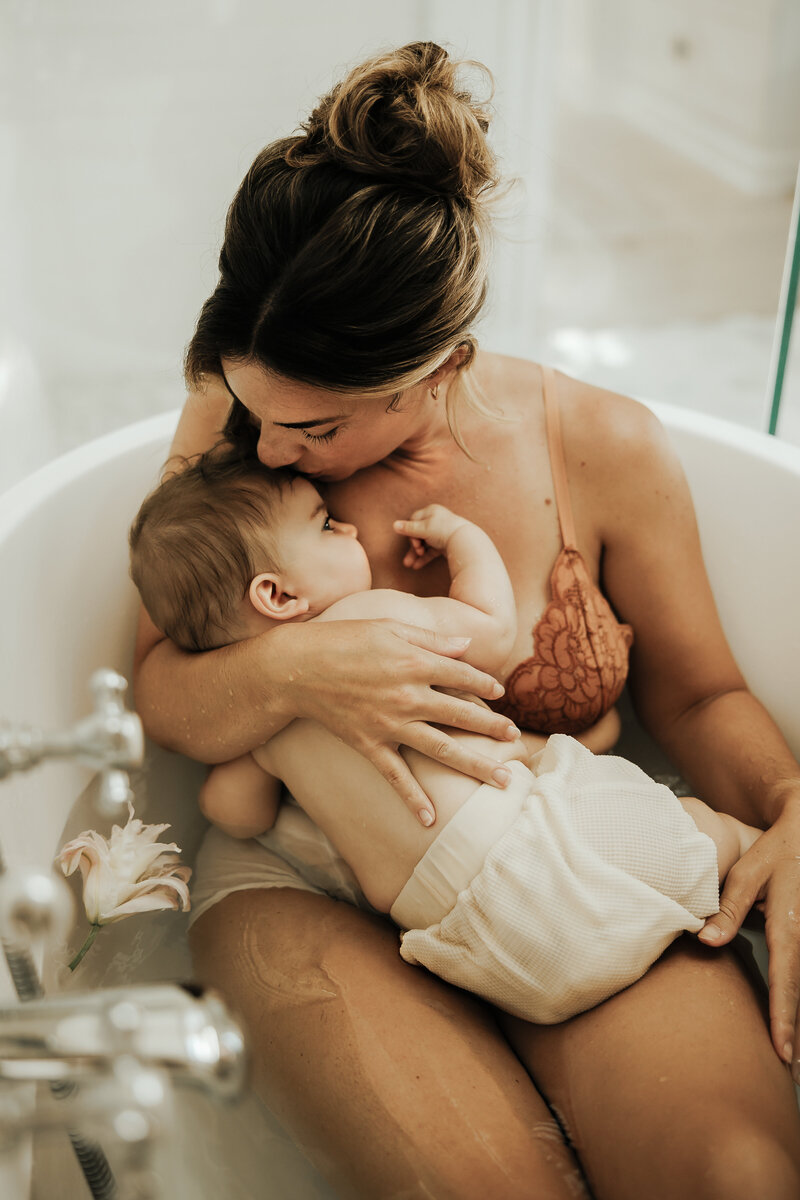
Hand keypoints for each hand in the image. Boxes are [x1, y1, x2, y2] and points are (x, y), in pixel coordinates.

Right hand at [284, 618, 518, 825]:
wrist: (297, 668)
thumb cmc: (342, 640)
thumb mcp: (389, 626)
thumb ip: (430, 638)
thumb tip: (466, 645)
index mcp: (415, 662)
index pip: (463, 675)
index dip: (485, 684)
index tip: (500, 693)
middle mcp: (409, 695)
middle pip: (462, 714)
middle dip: (492, 727)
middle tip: (516, 739)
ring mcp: (390, 724)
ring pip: (442, 749)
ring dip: (475, 765)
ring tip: (502, 780)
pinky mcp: (369, 744)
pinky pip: (396, 776)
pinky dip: (412, 798)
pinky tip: (430, 820)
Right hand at [394, 505, 466, 569]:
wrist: (465, 541)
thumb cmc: (444, 530)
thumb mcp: (424, 528)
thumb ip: (408, 529)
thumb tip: (394, 525)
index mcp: (431, 511)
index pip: (414, 520)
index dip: (411, 531)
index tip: (414, 540)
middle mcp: (436, 521)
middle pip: (419, 533)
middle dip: (413, 546)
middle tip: (416, 551)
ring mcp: (441, 534)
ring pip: (424, 544)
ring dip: (416, 554)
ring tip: (408, 565)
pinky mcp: (445, 545)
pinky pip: (432, 551)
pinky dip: (424, 558)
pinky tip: (416, 566)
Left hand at [698, 794, 799, 1076]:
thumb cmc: (775, 851)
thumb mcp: (748, 873)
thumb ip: (729, 909)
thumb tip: (705, 941)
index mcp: (790, 925)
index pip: (786, 981)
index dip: (784, 1018)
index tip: (783, 1052)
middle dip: (796, 1032)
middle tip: (790, 1072)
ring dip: (799, 1016)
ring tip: (792, 1057)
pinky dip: (797, 995)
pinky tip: (791, 1021)